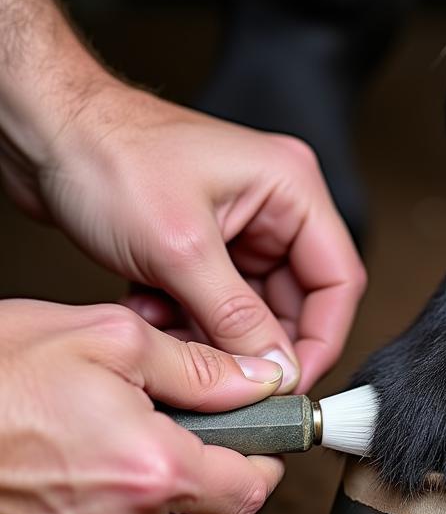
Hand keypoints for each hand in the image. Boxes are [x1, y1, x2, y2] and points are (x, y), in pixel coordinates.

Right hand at [0, 299, 289, 513]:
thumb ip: (199, 369)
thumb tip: (258, 383)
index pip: (250, 492)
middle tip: (174, 438)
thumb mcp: (108, 339)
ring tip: (113, 454)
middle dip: (208, 481)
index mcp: (151, 471)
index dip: (261, 464)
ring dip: (159, 506)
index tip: (256, 447)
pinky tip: (79, 483)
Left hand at [13, 78, 364, 393]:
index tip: (292, 383)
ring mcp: (240, 225)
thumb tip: (277, 369)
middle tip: (227, 376)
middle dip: (258, 342)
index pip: (338, 279)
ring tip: (171, 331)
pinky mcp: (206, 243)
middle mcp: (275, 206)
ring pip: (253, 309)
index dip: (322, 338)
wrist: (40, 130)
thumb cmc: (105, 153)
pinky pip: (218, 302)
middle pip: (298, 300)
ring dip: (214, 334)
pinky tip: (152, 311)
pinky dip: (189, 320)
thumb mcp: (179, 248)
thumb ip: (236, 318)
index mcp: (292, 189)